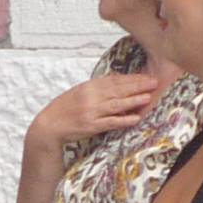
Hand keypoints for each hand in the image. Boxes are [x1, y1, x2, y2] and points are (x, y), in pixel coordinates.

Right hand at [32, 72, 159, 153]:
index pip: (114, 80)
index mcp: (88, 87)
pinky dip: (123, 120)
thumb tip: (117, 79)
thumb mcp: (79, 92)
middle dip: (137, 86)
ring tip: (148, 97)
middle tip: (153, 83)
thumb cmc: (64, 108)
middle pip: (118, 90)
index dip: (132, 78)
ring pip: (117, 105)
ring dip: (134, 101)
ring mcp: (91, 112)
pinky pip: (110, 122)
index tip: (146, 76)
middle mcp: (91, 98)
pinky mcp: (91, 126)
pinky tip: (135, 118)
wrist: (49, 125)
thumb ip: (97, 87)